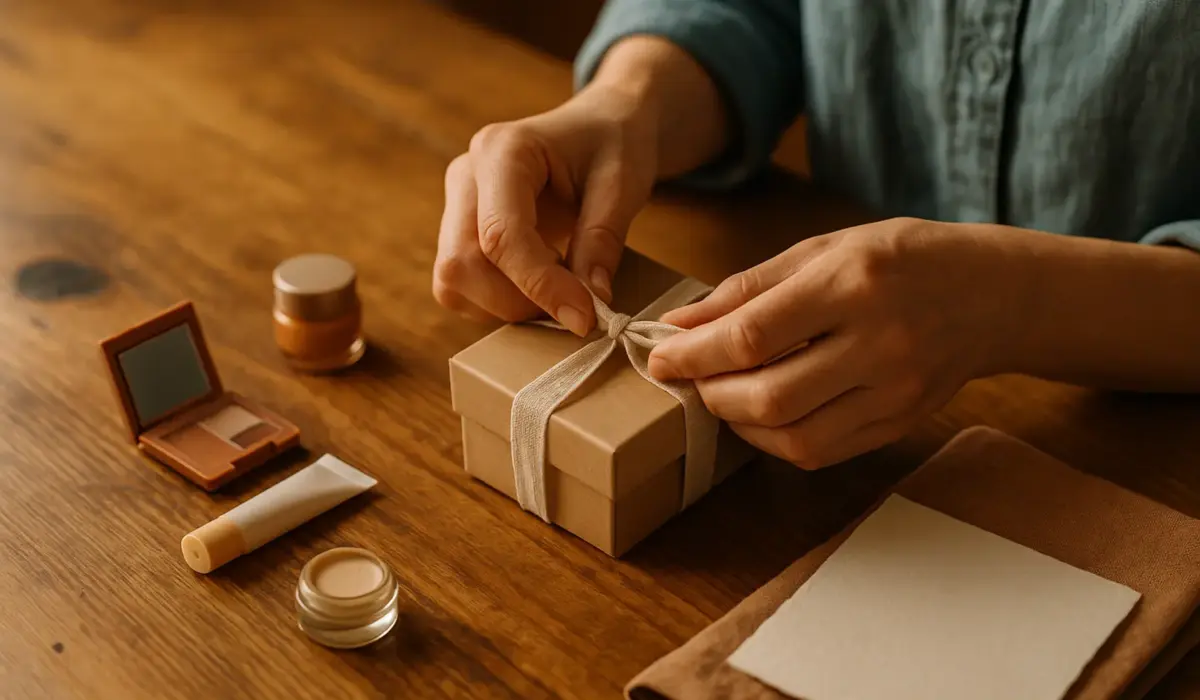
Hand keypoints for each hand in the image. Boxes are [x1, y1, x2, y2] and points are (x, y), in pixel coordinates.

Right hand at [433, 83, 657, 335]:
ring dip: (506, 305)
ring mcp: (455, 204)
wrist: (601, 125)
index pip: (501, 234)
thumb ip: (603, 240)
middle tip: (574, 305)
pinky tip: (540, 284)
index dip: (539, 285)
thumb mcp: (622, 184)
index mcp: (502, 151)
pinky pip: (460, 286)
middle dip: (518, 301)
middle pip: (462, 263)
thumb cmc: (613, 143)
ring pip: (453, 281)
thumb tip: (590, 302)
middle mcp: (466, 175)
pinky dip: (499, 302)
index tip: (584, 317)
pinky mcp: (458, 231)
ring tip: (560, 289)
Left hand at [647, 218, 1030, 468]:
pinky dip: (776, 441)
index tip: (660, 357)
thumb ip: (748, 289)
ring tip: (724, 395)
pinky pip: (821, 452)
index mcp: (852, 284)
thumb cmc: (899, 259)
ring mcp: (895, 392)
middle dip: (712, 394)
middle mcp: (878, 343)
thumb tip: (680, 324)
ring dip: (740, 425)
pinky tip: (763, 415)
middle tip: (692, 378)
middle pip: (769, 397)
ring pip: (793, 437)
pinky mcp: (900, 424)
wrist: (991, 294)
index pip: (753, 335)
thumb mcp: (824, 250)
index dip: (694, 355)